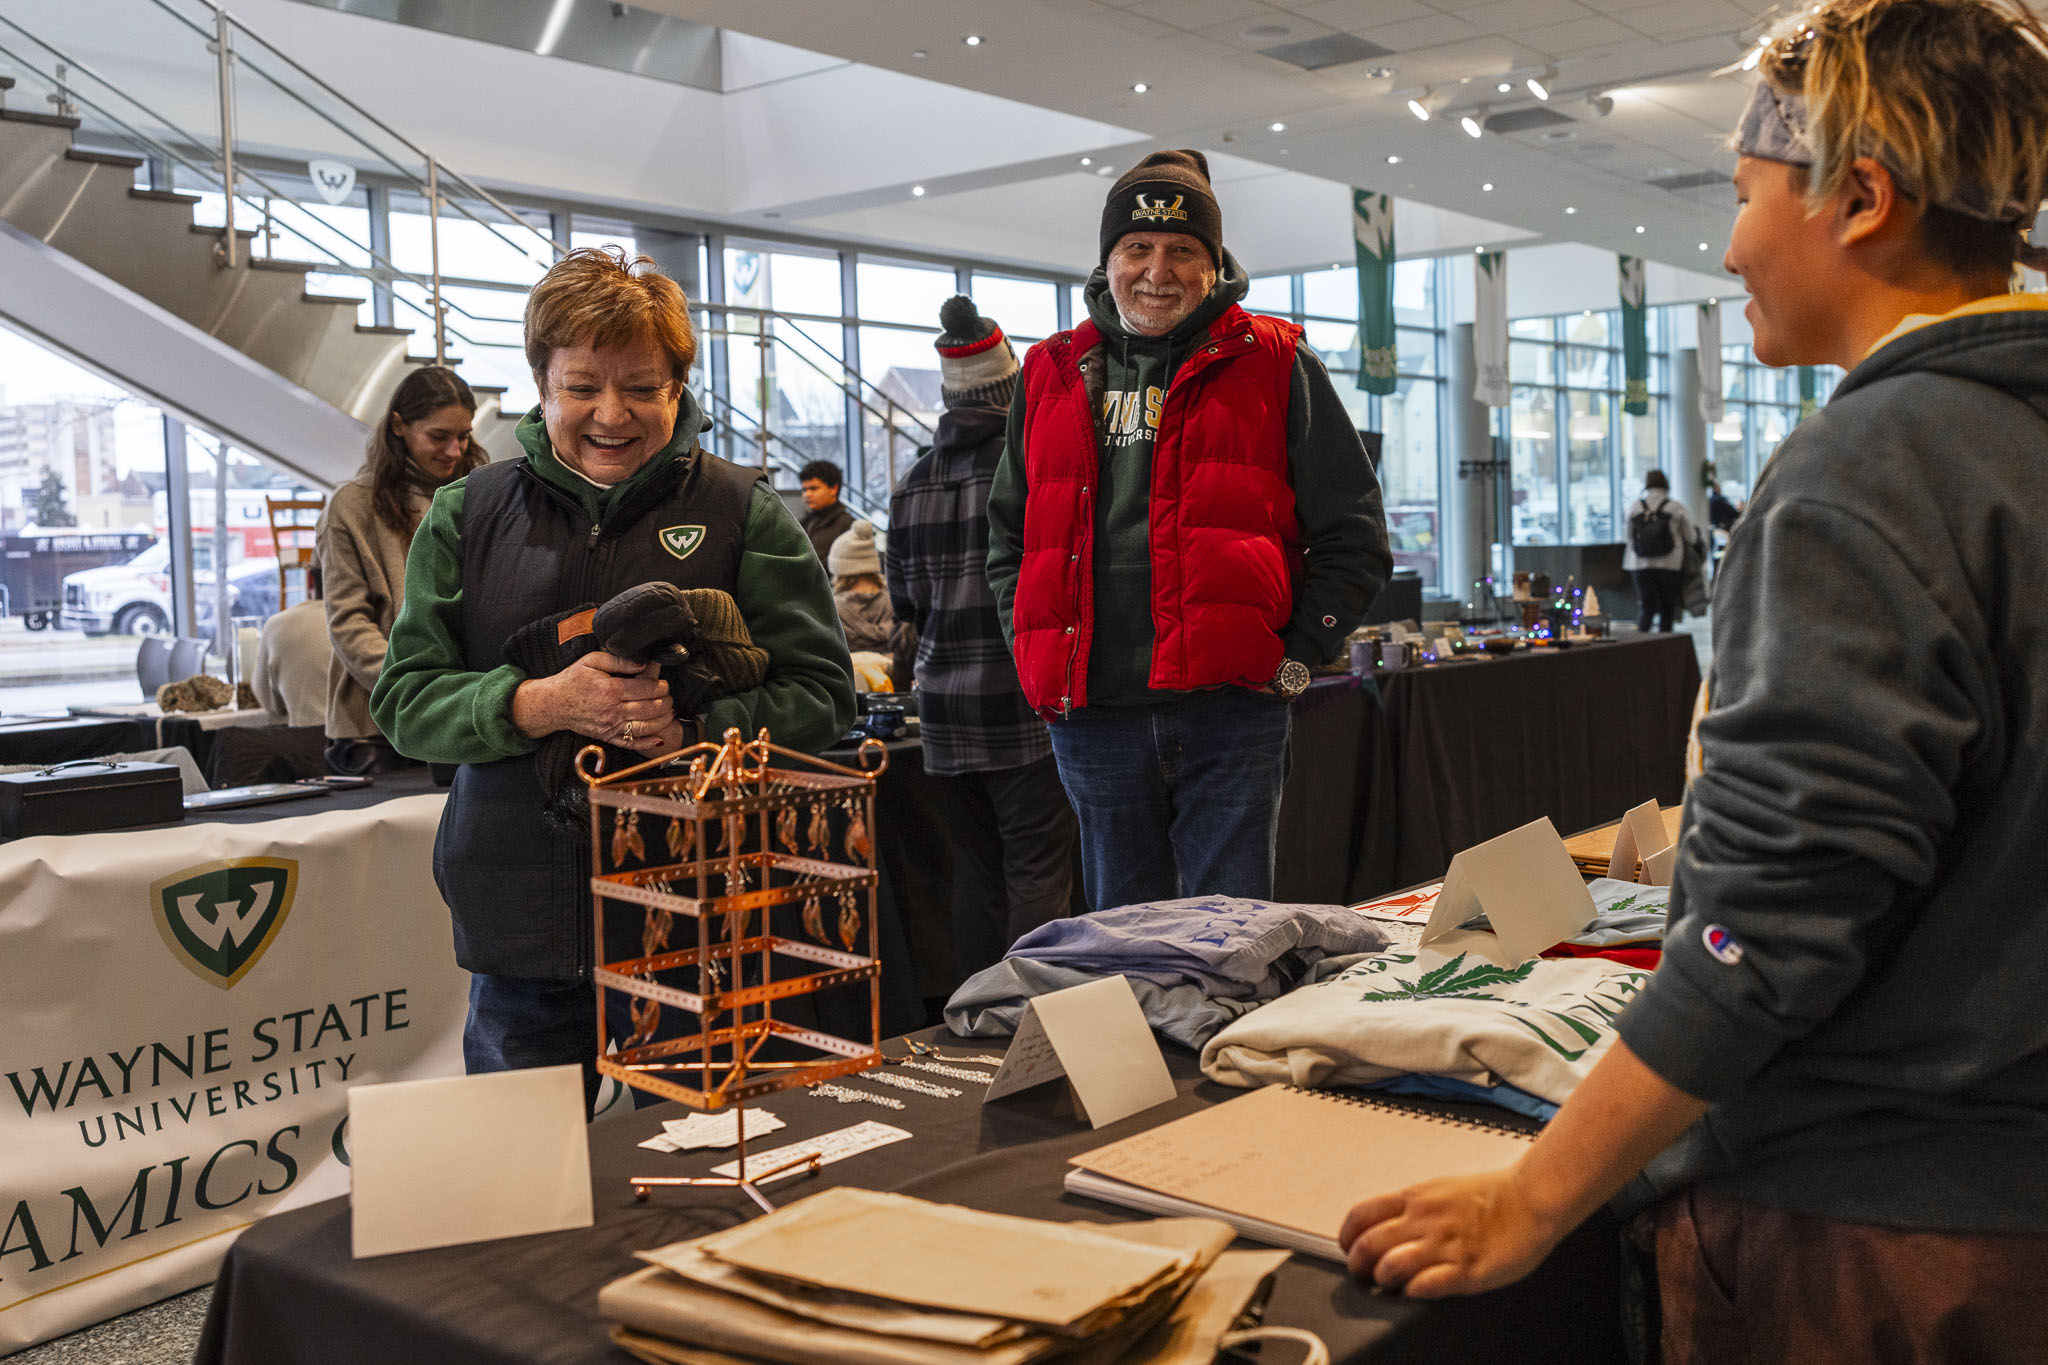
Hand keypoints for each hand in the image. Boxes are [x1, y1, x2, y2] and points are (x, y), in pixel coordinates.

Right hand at [511, 650, 674, 753]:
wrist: (553, 703)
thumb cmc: (573, 679)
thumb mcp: (592, 660)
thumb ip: (619, 660)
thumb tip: (644, 662)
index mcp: (611, 690)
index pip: (647, 689)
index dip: (661, 685)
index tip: (664, 682)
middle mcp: (613, 710)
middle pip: (651, 708)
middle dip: (666, 701)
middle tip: (669, 695)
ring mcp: (611, 726)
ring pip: (646, 726)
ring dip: (663, 720)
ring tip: (669, 711)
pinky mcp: (607, 737)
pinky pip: (631, 744)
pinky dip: (648, 742)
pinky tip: (659, 738)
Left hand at [1338, 1167, 1561, 1298]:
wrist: (1531, 1199)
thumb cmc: (1490, 1195)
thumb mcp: (1438, 1189)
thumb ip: (1408, 1207)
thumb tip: (1380, 1223)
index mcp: (1414, 1199)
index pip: (1360, 1215)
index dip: (1346, 1236)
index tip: (1348, 1248)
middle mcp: (1424, 1221)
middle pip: (1368, 1245)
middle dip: (1357, 1266)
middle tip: (1363, 1276)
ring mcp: (1445, 1245)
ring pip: (1390, 1265)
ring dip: (1383, 1281)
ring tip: (1389, 1286)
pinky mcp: (1467, 1270)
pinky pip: (1427, 1285)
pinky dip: (1414, 1292)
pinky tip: (1417, 1292)